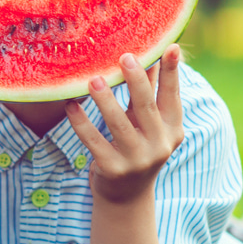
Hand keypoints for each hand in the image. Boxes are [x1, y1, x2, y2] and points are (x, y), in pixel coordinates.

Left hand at [66, 44, 185, 204]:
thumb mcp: (148, 124)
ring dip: (105, 100)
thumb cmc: (137, 147)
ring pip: (118, 124)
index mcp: (172, 130)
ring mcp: (137, 159)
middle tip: (124, 57)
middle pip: (146, 106)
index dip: (171, 72)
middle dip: (136, 80)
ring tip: (93, 80)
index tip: (169, 47)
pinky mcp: (113, 169)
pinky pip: (94, 141)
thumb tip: (150, 56)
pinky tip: (70, 106)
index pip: (172, 96)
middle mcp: (159, 145)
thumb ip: (148, 94)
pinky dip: (81, 123)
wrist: (126, 196)